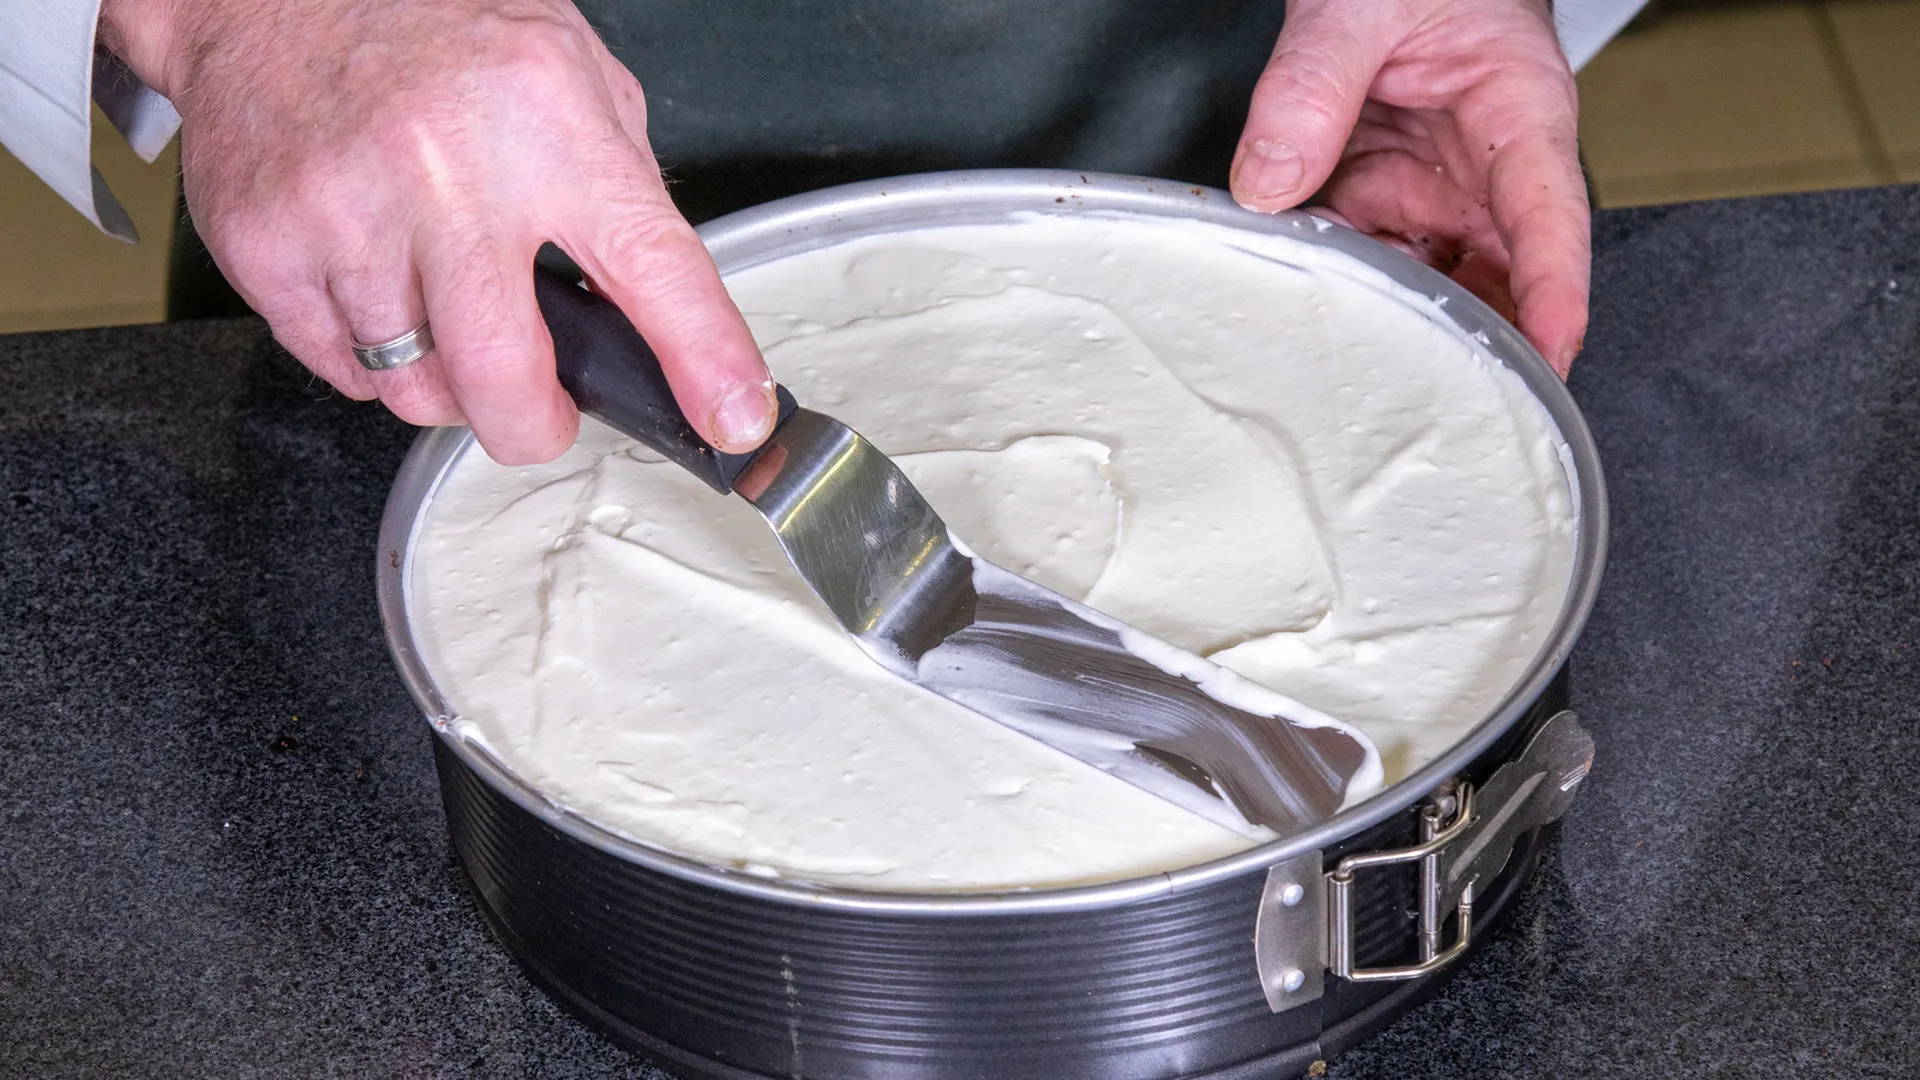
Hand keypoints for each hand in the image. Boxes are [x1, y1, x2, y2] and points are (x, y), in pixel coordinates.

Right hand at [98, 0, 776, 462]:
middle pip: (504, 378)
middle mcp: (446, 170)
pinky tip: (378, 287)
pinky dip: (372, 356)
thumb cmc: (429, 24)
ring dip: (446, 382)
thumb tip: (662, 303)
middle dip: (535, 425)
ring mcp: (348, 213)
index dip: (701, 358)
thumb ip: (618, 183)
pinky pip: (342, 369)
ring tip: (444, 309)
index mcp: (546, 121)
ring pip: (416, 388)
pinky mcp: (267, 246)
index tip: (732, 416)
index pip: (651, 264)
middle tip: (543, 409)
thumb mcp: (566, 71)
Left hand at [1229, 0, 1588, 375]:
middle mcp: (1485, 162)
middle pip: (1501, 272)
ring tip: (1362, 364)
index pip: (1550, 216)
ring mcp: (1432, 181)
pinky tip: (1308, 298)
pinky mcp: (1382, 186)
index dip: (1554, 293)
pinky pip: (1367, 250)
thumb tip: (1270, 177)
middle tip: (1440, 400)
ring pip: (1431, 275)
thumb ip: (1312, 84)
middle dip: (1480, 340)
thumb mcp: (1359, 5)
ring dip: (1400, 319)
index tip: (1550, 357)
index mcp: (1519, 111)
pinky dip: (1340, 279)